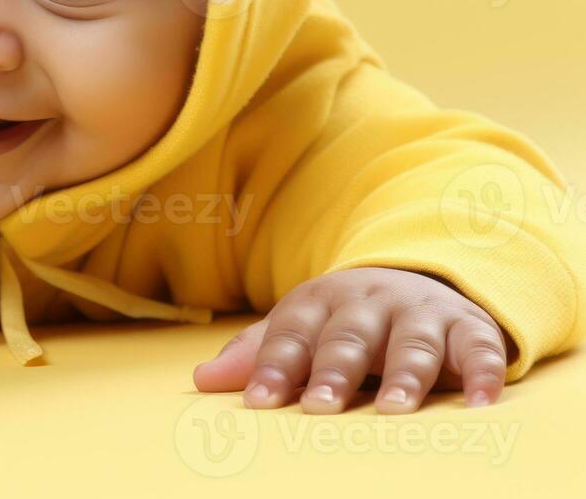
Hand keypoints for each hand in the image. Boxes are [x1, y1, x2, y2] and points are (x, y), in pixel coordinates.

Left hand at [192, 267, 512, 413]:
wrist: (415, 275)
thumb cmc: (344, 319)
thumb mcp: (300, 326)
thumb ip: (255, 354)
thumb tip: (202, 381)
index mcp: (319, 302)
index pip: (290, 334)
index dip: (273, 367)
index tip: (257, 402)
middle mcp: (368, 303)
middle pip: (348, 337)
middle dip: (333, 371)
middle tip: (320, 407)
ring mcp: (419, 313)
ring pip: (411, 342)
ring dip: (405, 375)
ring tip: (394, 411)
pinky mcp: (467, 327)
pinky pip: (479, 349)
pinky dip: (484, 373)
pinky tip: (481, 403)